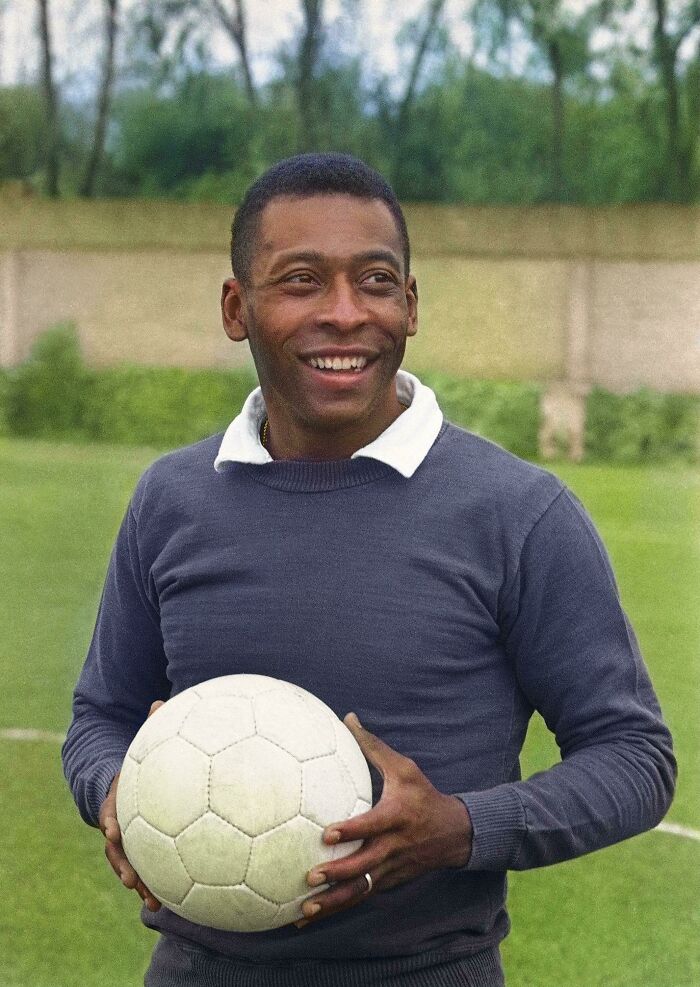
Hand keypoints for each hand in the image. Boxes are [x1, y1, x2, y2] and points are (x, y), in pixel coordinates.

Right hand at [98, 700, 164, 911]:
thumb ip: (154, 725)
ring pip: (129, 864)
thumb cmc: (143, 761)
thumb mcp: (146, 743)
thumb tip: (160, 700)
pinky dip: (153, 886)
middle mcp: (121, 820)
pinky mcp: (143, 849)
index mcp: (121, 796)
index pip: (111, 806)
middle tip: (130, 877)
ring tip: (151, 901)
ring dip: (139, 881)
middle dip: (122, 862)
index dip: (110, 817)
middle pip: (116, 845)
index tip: (112, 828)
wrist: (126, 781)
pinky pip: (147, 870)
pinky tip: (168, 904)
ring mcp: (130, 838)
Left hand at [297, 713, 472, 926]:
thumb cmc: (422, 795)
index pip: (372, 826)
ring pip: (360, 890)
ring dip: (333, 902)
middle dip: (338, 874)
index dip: (351, 831)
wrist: (454, 833)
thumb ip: (373, 746)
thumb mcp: (403, 768)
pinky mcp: (387, 882)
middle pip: (364, 865)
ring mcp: (391, 869)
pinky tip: (308, 916)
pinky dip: (336, 909)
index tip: (327, 834)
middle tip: (310, 877)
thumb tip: (348, 717)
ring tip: (303, 910)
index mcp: (397, 817)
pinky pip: (360, 897)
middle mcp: (394, 847)